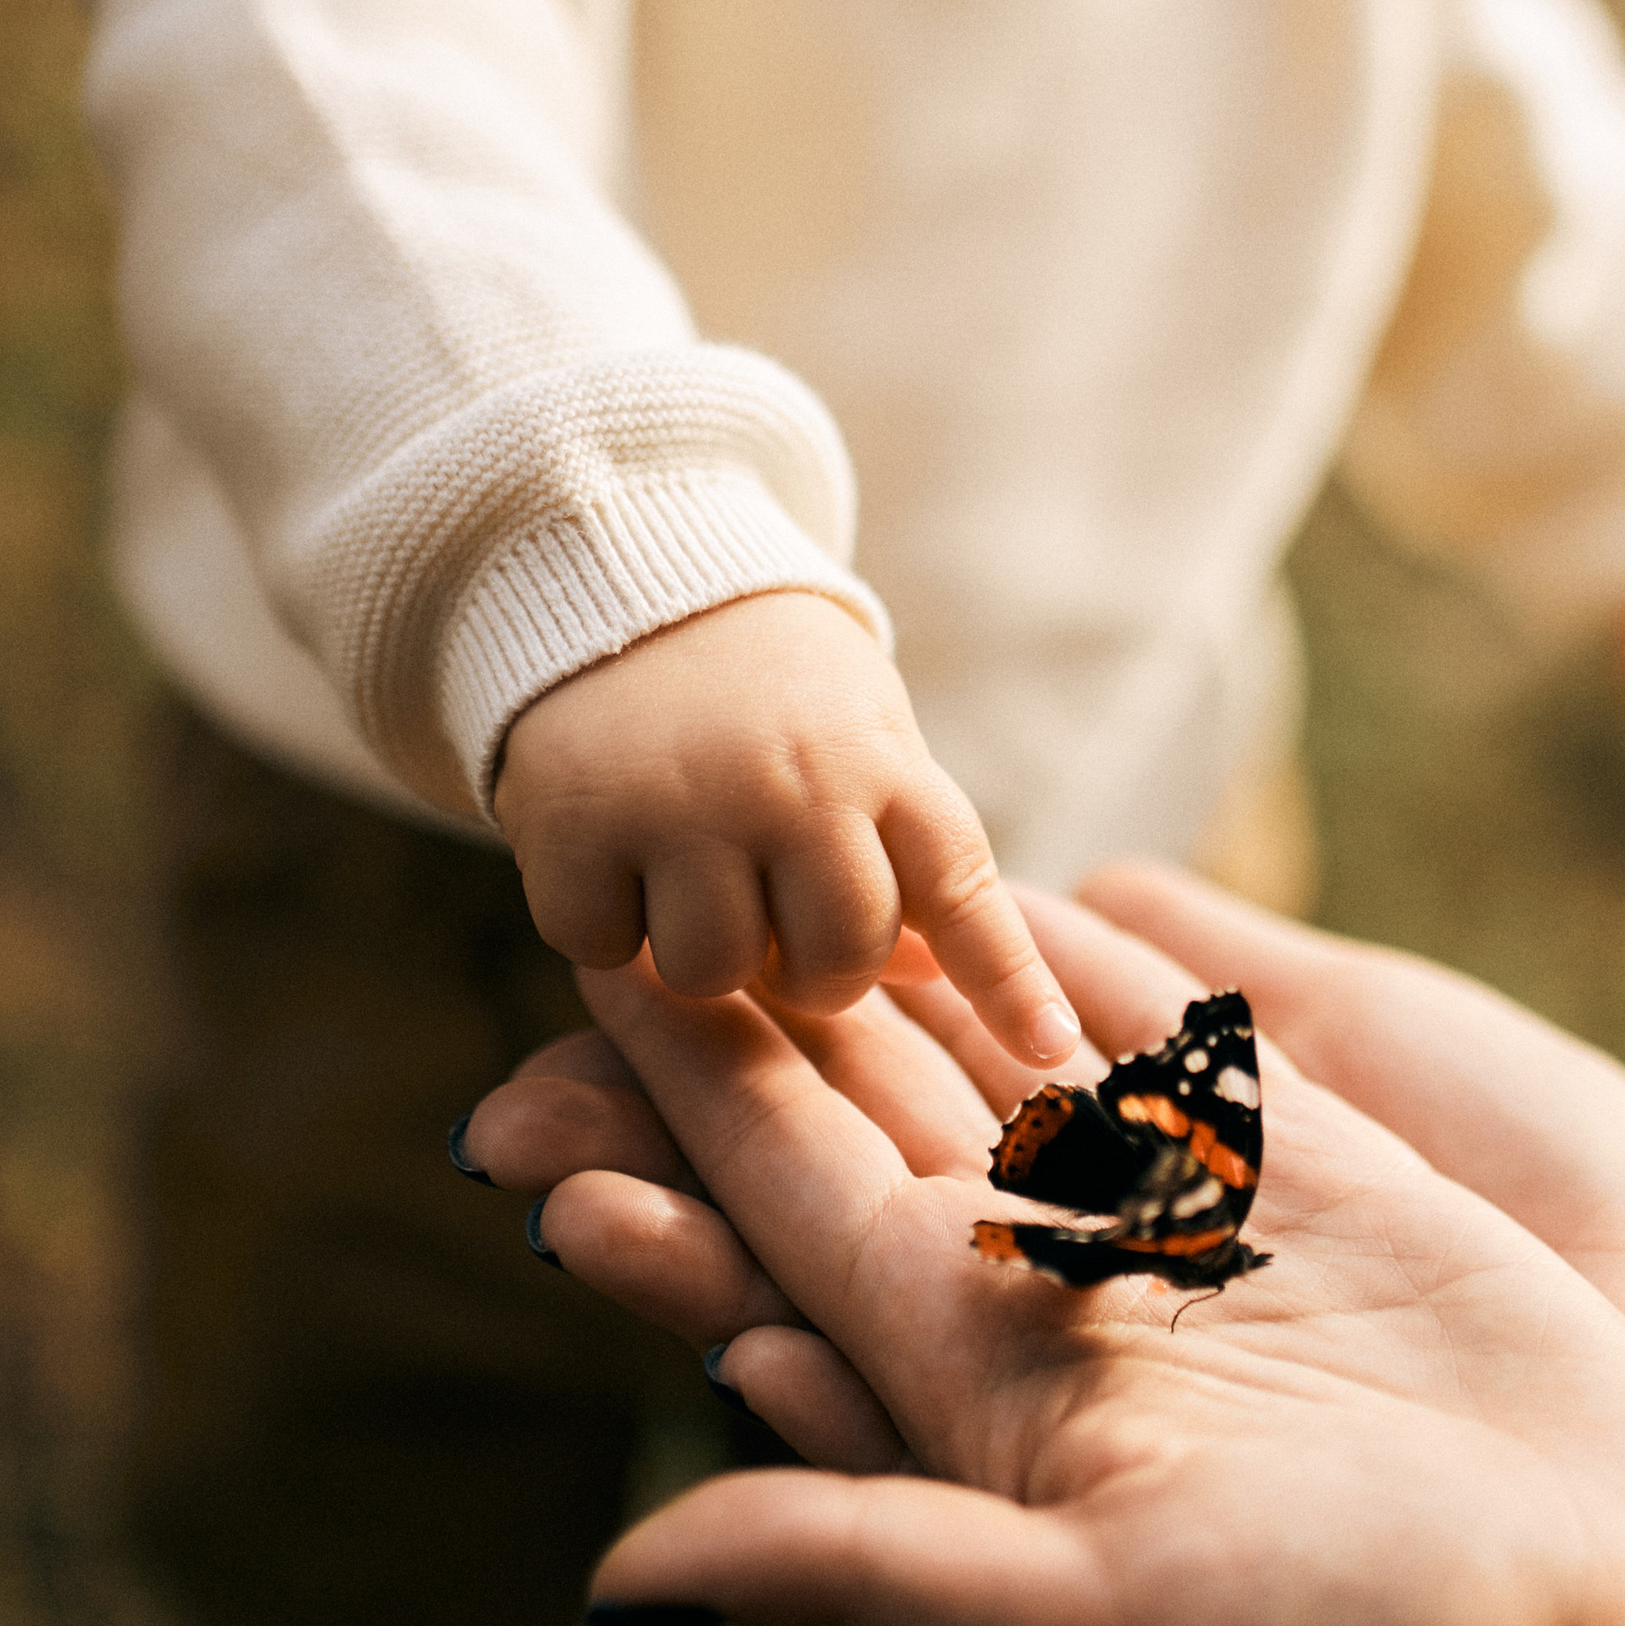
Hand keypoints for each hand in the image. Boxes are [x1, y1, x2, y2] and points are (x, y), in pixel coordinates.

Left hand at [461, 915, 1624, 1625]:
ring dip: (893, 950)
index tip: (574, 960)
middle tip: (632, 853)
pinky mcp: (1305, 1166)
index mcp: (967, 1376)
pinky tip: (1014, 869)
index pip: (774, 1194)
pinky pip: (1160, 1032)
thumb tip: (612, 1578)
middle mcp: (1047, 1282)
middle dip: (740, 995)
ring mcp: (1177, 1214)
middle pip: (853, 1104)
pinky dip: (1082, 950)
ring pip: (995, 1048)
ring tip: (790, 827)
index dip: (670, 1084)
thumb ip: (856, 1568)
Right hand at [492, 592, 1079, 1071]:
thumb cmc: (768, 691)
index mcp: (881, 764)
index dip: (1009, 983)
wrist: (629, 574)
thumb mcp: (861, 741)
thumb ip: (898, 853)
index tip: (1049, 1051)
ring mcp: (682, 804)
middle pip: (833, 966)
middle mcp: (792, 785)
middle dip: (808, 971)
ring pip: (712, 973)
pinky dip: (600, 922)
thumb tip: (926, 974)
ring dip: (697, 949)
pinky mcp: (575, 820)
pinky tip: (608, 850)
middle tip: (772, 913)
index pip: (962, 890)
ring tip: (685, 871)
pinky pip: (600, 946)